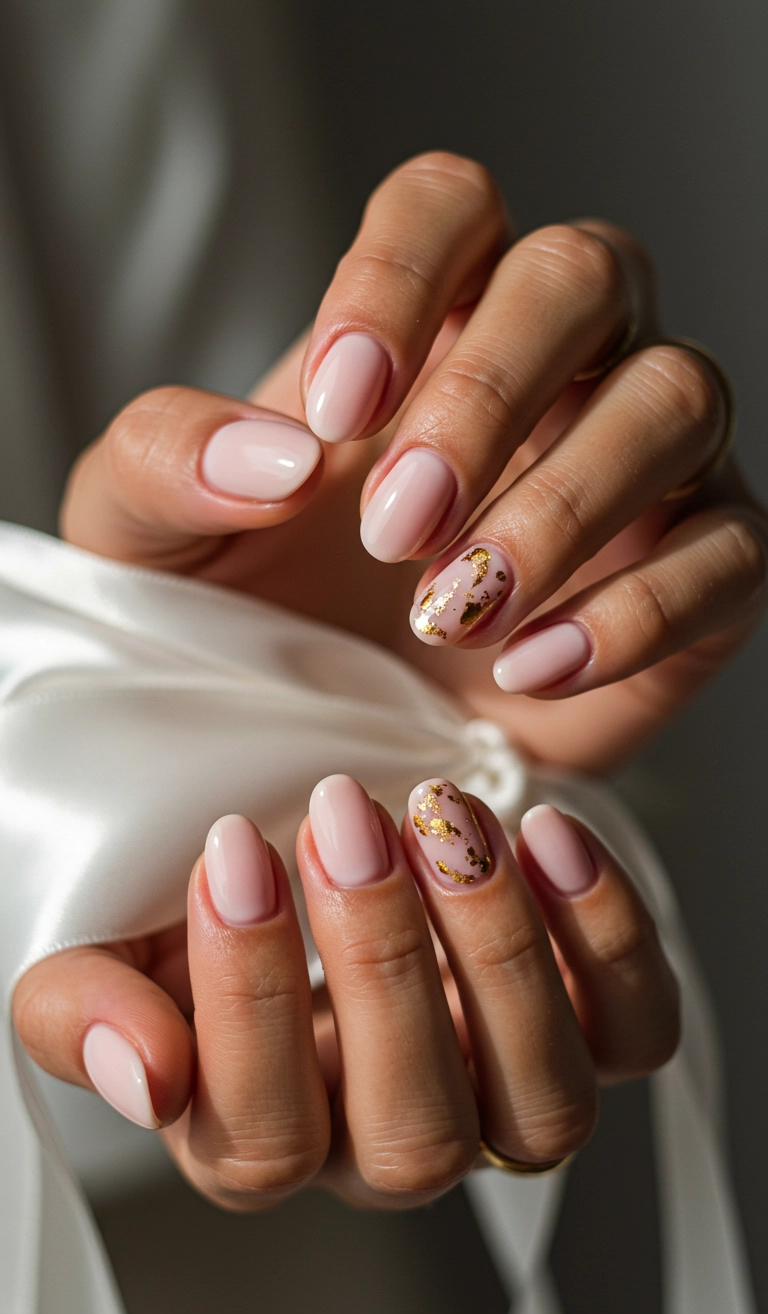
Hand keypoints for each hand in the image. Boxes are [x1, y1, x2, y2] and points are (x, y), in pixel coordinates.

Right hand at [14, 777, 678, 1209]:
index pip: (262, 1139)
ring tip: (446, 820)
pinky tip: (547, 835)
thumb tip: (141, 1070)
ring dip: (497, 952)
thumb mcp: (117, 935)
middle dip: (381, 966)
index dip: (250, 999)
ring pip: (542, 1107)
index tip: (237, 847)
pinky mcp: (592, 1032)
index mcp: (262, 1138)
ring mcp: (502, 1095)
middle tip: (345, 819)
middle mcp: (392, 1143)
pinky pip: (636, 1032)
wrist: (322, 830)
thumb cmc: (230, 889)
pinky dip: (609, 937)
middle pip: (413, 1137)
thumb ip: (87, 1004)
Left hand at [61, 154, 766, 772]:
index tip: (337, 410)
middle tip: (395, 529)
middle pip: (587, 272)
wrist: (339, 740)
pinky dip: (635, 615)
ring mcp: (647, 462)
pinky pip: (729, 552)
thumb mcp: (153, 535)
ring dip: (564, 505)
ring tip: (453, 615)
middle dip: (490, 396)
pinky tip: (526, 672)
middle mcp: (561, 361)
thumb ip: (169, 460)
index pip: (451, 204)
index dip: (400, 280)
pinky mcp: (704, 570)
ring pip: (680, 397)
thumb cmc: (258, 611)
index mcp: (432, 315)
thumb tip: (277, 454)